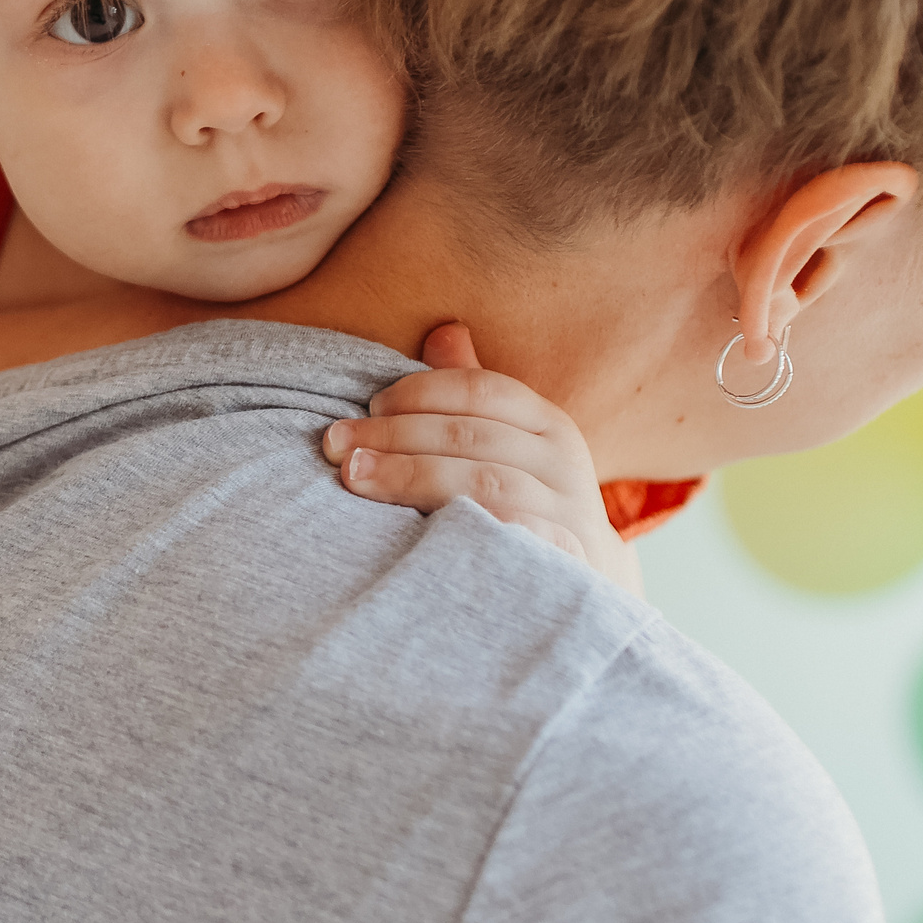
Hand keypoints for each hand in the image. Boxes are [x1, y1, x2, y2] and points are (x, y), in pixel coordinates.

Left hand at [322, 323, 642, 596]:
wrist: (586, 592)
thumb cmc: (530, 506)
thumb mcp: (511, 446)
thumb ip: (473, 398)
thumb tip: (443, 331)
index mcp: (548, 424)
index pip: (481, 390)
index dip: (418, 392)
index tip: (366, 406)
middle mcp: (563, 465)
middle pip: (471, 435)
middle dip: (395, 435)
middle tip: (335, 444)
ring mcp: (567, 517)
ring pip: (484, 485)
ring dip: (410, 476)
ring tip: (354, 477)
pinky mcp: (563, 567)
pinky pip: (512, 541)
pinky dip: (463, 530)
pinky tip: (412, 530)